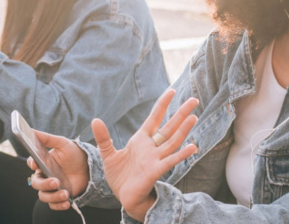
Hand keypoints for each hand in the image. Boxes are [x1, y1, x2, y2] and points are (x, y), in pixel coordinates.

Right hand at [28, 131, 90, 210]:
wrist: (89, 167)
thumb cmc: (73, 153)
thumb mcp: (62, 143)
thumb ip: (47, 138)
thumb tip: (32, 130)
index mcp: (42, 162)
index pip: (31, 164)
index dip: (32, 164)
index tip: (36, 164)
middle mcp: (45, 176)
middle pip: (36, 183)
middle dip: (45, 184)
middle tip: (56, 182)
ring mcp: (51, 187)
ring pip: (44, 196)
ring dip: (53, 196)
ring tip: (65, 193)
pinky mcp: (59, 196)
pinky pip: (53, 205)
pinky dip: (59, 205)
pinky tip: (67, 202)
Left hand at [95, 89, 198, 220]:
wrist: (123, 196)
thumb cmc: (119, 176)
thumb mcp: (108, 154)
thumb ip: (103, 138)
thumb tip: (95, 120)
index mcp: (141, 139)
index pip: (154, 118)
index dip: (162, 105)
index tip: (171, 91)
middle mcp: (151, 147)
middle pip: (169, 127)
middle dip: (181, 113)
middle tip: (194, 100)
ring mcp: (155, 158)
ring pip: (173, 141)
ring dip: (184, 130)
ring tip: (193, 116)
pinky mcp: (156, 171)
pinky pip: (171, 161)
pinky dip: (182, 154)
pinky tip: (192, 147)